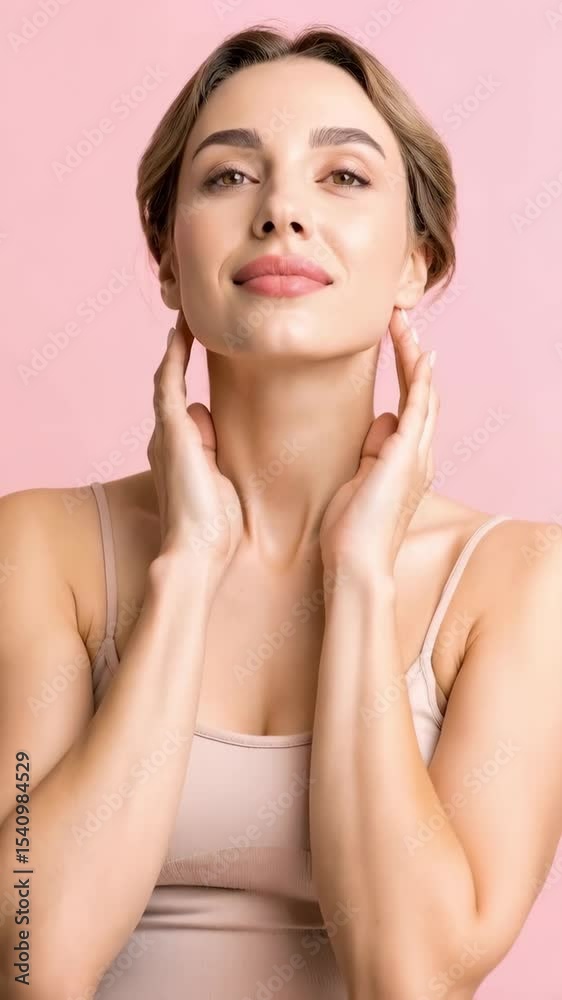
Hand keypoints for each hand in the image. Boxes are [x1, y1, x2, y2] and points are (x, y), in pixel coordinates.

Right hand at [147, 309, 242, 581]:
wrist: (199, 553)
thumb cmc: (218, 530)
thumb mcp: (224, 482)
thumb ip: (214, 451)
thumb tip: (205, 415)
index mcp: (180, 451)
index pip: (183, 402)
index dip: (189, 373)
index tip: (199, 347)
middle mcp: (167, 438)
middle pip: (171, 384)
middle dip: (178, 351)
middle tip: (192, 319)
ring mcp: (167, 433)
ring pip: (168, 377)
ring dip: (176, 346)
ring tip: (187, 315)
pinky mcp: (171, 431)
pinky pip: (170, 381)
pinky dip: (175, 355)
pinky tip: (183, 330)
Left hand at [318, 307, 438, 578]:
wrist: (354, 564)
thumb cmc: (349, 531)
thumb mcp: (358, 479)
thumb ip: (372, 449)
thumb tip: (380, 420)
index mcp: (404, 459)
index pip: (409, 404)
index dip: (404, 370)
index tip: (393, 340)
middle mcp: (418, 454)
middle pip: (422, 392)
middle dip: (412, 354)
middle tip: (401, 318)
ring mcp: (416, 454)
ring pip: (424, 392)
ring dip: (415, 355)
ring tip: (404, 321)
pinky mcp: (406, 455)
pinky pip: (419, 406)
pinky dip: (419, 377)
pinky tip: (418, 351)